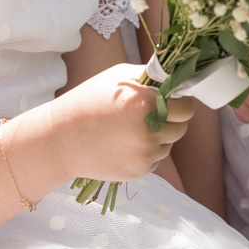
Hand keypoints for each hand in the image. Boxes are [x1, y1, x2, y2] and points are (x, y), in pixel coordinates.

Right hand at [48, 63, 194, 181]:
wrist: (61, 139)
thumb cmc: (89, 101)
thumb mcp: (119, 76)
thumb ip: (152, 76)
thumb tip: (177, 77)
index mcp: (146, 103)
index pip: (187, 107)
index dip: (181, 102)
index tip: (172, 99)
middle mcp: (148, 131)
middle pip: (182, 127)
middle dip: (172, 119)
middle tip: (152, 113)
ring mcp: (144, 154)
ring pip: (169, 144)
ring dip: (160, 136)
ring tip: (132, 128)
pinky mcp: (138, 171)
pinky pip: (156, 159)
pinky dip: (147, 151)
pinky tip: (125, 142)